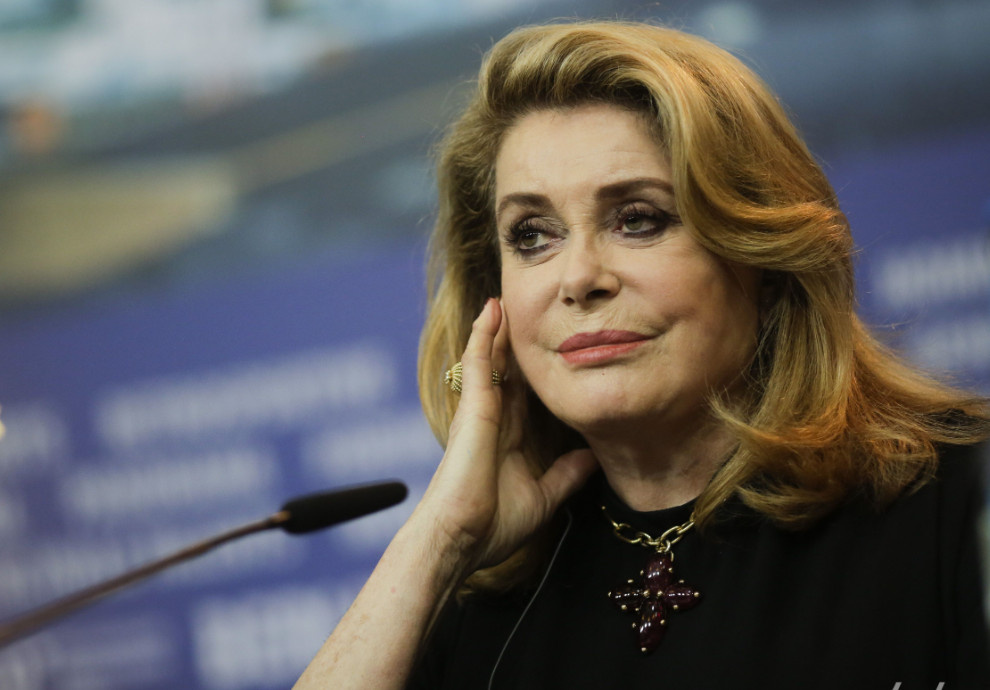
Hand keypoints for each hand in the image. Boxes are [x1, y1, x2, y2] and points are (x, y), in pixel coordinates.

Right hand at [415, 298, 597, 569]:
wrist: (460, 539)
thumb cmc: (492, 526)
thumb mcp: (544, 497)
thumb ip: (566, 476)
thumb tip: (593, 458)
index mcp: (508, 437)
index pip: (526, 395)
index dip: (536, 371)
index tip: (553, 348)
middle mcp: (493, 419)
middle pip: (510, 370)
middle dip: (518, 342)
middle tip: (534, 310)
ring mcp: (481, 410)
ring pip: (492, 359)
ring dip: (500, 329)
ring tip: (508, 297)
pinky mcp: (473, 407)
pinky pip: (479, 362)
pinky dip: (485, 334)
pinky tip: (492, 309)